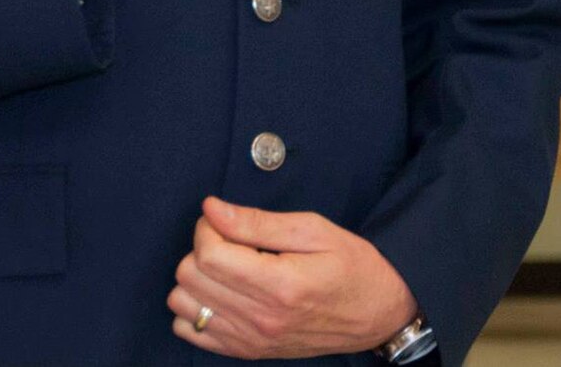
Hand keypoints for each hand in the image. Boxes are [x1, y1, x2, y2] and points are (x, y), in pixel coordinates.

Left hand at [167, 197, 416, 358]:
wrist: (378, 313)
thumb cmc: (353, 266)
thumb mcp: (314, 230)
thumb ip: (258, 222)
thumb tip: (211, 209)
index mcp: (280, 284)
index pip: (209, 255)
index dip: (207, 227)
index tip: (223, 219)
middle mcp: (261, 318)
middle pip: (190, 278)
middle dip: (202, 248)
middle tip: (231, 239)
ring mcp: (252, 340)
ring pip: (183, 305)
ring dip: (197, 278)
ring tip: (228, 266)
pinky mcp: (247, 352)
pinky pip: (190, 331)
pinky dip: (196, 307)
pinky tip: (223, 291)